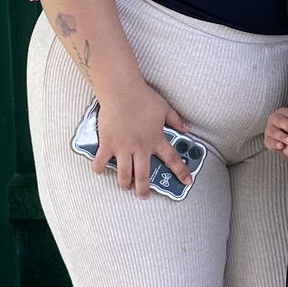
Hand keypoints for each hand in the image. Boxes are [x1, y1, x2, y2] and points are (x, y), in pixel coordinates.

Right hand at [94, 82, 194, 196]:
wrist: (121, 90)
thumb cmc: (143, 97)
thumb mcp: (165, 108)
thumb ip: (176, 120)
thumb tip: (187, 128)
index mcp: (156, 139)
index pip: (173, 159)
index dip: (181, 172)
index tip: (187, 182)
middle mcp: (140, 147)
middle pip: (143, 176)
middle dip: (144, 190)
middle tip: (144, 195)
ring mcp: (123, 147)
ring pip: (124, 174)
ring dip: (124, 184)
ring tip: (125, 187)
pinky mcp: (107, 143)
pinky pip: (101, 161)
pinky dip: (99, 168)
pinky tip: (100, 171)